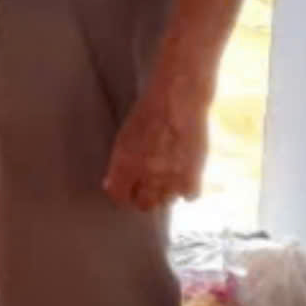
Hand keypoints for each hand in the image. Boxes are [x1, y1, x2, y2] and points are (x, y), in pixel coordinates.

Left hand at [104, 67, 212, 211]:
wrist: (178, 101)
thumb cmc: (149, 114)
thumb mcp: (124, 137)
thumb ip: (118, 165)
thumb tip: (111, 186)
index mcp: (125, 164)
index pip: (118, 196)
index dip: (121, 195)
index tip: (125, 192)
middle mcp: (147, 175)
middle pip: (144, 205)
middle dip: (142, 199)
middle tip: (145, 189)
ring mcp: (172, 177)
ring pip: (166, 202)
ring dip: (165, 194)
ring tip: (165, 179)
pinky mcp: (194, 174)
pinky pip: (189, 196)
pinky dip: (186, 190)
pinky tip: (183, 177)